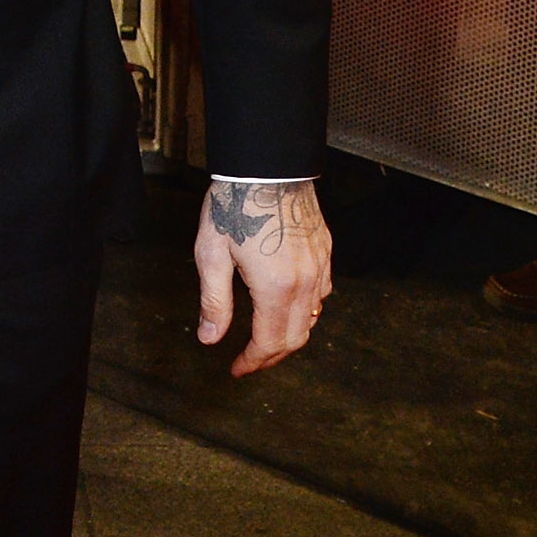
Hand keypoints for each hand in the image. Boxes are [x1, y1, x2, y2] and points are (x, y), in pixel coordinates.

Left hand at [195, 180, 333, 374]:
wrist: (267, 167)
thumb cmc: (234, 206)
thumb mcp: (212, 255)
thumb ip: (214, 302)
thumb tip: (210, 339)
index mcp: (276, 288)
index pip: (270, 342)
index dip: (253, 361)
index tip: (237, 369)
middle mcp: (306, 282)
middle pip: (295, 337)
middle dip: (271, 355)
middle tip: (248, 360)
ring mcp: (320, 267)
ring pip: (312, 318)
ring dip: (289, 335)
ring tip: (264, 339)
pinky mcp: (325, 252)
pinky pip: (322, 294)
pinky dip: (306, 311)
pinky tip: (287, 307)